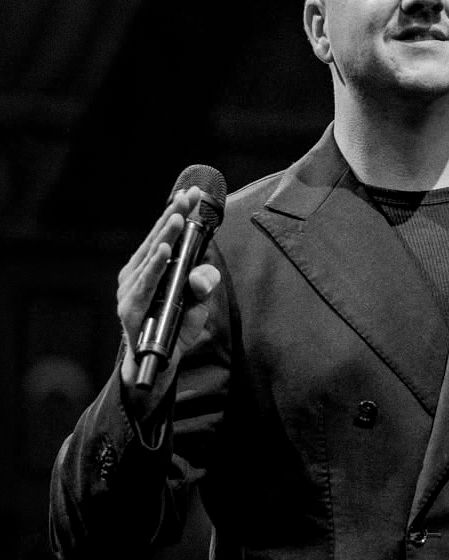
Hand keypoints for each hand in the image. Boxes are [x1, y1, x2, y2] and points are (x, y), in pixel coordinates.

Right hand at [117, 185, 221, 416]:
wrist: (154, 367)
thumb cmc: (174, 329)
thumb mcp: (197, 307)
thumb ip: (203, 287)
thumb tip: (206, 272)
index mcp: (150, 269)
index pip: (165, 236)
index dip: (177, 213)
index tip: (193, 192)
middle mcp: (136, 275)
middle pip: (156, 240)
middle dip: (173, 216)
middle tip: (189, 195)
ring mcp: (130, 291)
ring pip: (150, 258)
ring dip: (165, 235)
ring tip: (178, 216)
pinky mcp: (130, 308)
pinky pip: (146, 283)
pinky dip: (156, 265)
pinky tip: (165, 250)